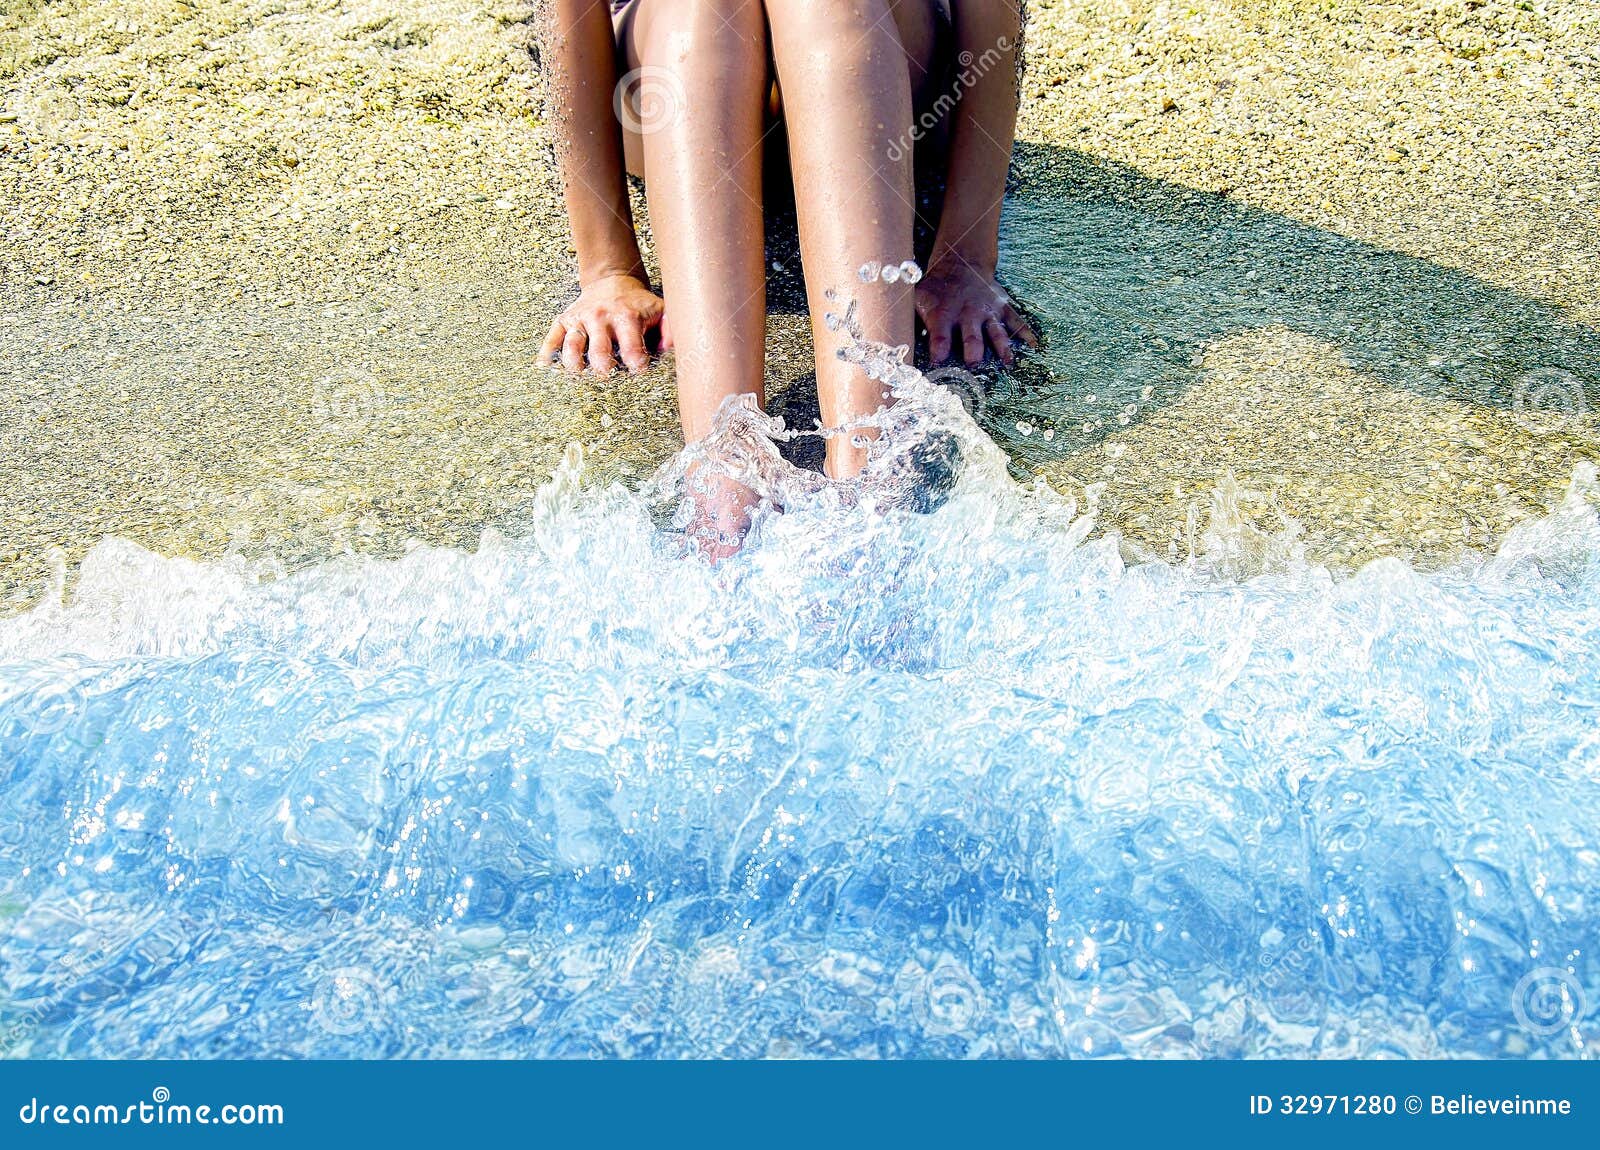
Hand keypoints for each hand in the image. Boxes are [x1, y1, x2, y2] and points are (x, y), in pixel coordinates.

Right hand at [539, 273, 664, 374]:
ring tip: (580, 374)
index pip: (632, 347)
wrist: (612, 281)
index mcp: (627, 317)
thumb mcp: (660, 310)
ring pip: (572, 344)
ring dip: (574, 363)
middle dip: (604, 367)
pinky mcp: (564, 321)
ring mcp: (581, 319)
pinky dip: (547, 353)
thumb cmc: (638, 304)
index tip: (639, 371)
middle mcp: (601, 318)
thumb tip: (670, 349)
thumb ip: (670, 329)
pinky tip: (545, 366)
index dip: (637, 363)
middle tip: (608, 376)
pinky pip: (552, 338)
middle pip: (599, 349)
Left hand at [915, 259, 1037, 365]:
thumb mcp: (915, 295)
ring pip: (996, 332)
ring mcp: (987, 312)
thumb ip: (905, 315)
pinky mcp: (1001, 308)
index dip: (938, 349)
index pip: (940, 336)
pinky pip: (1015, 321)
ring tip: (1008, 363)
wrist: (960, 261)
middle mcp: (967, 314)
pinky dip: (1026, 333)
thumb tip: (886, 336)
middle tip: (974, 364)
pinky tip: (1034, 345)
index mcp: (943, 314)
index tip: (938, 363)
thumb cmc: (934, 287)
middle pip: (972, 336)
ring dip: (1001, 348)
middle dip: (973, 351)